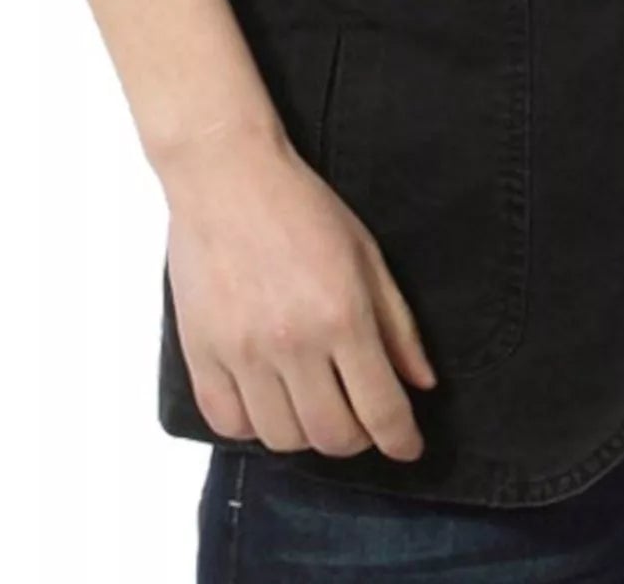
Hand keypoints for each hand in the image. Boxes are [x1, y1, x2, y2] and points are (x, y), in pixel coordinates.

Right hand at [159, 124, 436, 459]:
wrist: (227, 176)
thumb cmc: (301, 206)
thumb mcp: (366, 254)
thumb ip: (397, 324)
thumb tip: (422, 382)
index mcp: (342, 314)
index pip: (381, 409)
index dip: (401, 440)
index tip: (408, 447)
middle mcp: (292, 342)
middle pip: (333, 436)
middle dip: (359, 438)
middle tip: (362, 420)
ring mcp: (242, 352)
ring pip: (282, 439)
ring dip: (307, 434)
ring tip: (315, 405)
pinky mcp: (201, 353)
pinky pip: (229, 424)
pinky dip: (254, 426)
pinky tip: (269, 400)